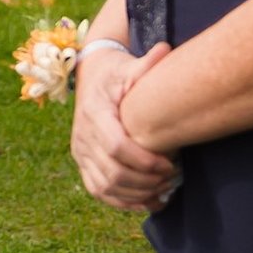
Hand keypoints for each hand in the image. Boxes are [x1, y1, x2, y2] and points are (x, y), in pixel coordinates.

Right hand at [71, 41, 181, 212]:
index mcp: (95, 112)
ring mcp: (80, 151)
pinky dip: (123, 202)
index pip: (115, 145)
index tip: (170, 164)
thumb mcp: (129, 67)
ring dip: (137, 194)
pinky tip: (148, 202)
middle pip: (112, 171)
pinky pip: (99, 191)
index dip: (143, 161)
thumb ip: (146, 65)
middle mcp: (83, 134)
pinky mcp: (83, 162)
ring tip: (163, 190)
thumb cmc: (116, 73)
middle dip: (145, 181)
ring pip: (105, 186)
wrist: (90, 77)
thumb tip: (165, 50)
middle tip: (172, 178)